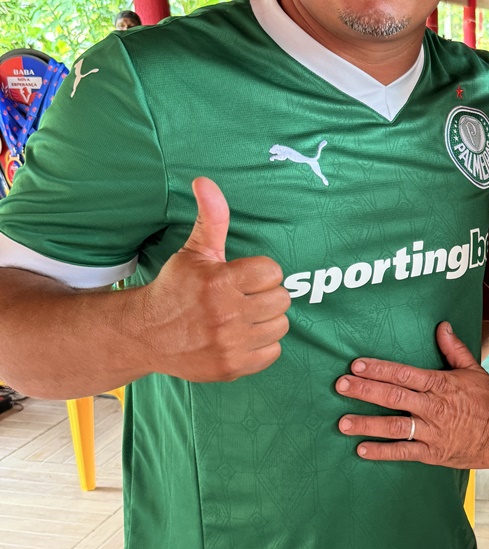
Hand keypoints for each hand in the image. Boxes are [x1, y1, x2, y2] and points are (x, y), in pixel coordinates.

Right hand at [137, 177, 290, 381]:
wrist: (146, 334)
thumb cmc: (176, 288)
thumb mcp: (194, 251)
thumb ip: (211, 218)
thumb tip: (205, 181)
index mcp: (221, 282)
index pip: (272, 272)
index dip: (259, 272)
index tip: (242, 277)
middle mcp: (227, 315)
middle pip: (282, 299)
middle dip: (265, 295)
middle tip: (243, 297)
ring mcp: (231, 344)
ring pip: (281, 326)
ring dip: (266, 320)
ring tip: (243, 316)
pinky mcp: (233, 367)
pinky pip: (273, 351)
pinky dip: (262, 345)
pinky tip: (241, 336)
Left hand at [336, 321, 488, 465]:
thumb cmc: (488, 402)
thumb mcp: (473, 370)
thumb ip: (454, 349)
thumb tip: (442, 326)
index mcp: (440, 384)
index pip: (404, 374)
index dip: (379, 369)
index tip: (356, 365)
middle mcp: (433, 407)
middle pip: (393, 397)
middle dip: (364, 390)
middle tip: (340, 386)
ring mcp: (432, 431)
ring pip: (395, 426)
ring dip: (367, 424)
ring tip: (343, 422)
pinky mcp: (432, 453)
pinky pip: (404, 452)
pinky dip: (382, 452)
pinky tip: (361, 449)